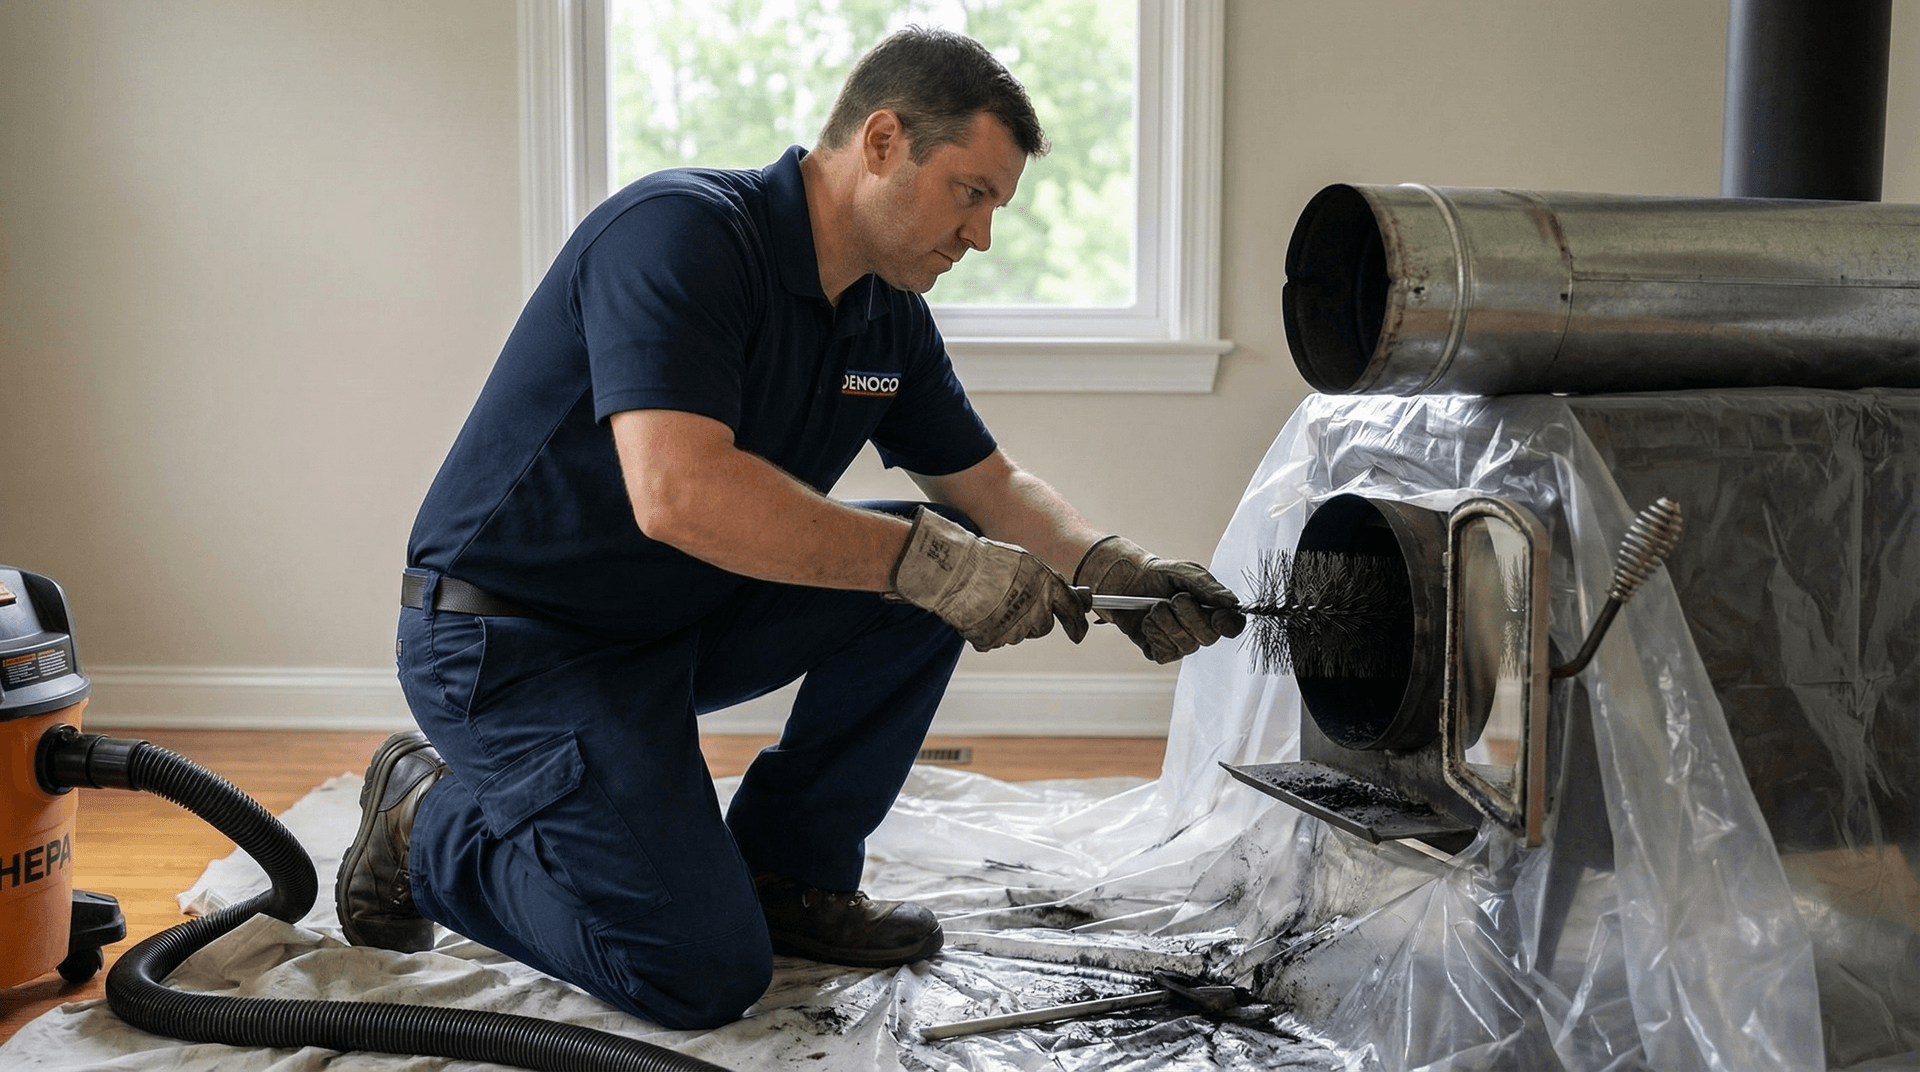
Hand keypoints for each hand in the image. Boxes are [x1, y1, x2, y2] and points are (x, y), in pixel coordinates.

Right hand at [890, 507, 1091, 651]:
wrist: (953, 569)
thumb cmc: (988, 560)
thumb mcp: (1025, 562)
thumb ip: (1048, 581)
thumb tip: (1066, 597)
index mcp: (1047, 587)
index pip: (1072, 611)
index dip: (1077, 624)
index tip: (1078, 633)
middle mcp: (1036, 610)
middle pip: (1044, 627)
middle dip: (1034, 619)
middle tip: (1014, 603)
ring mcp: (1013, 629)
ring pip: (1019, 634)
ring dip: (1010, 622)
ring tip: (989, 601)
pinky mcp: (992, 640)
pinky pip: (996, 640)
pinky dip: (988, 630)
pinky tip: (978, 611)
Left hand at [1074, 536, 1244, 662]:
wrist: (1129, 583)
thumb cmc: (1161, 576)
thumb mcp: (1184, 572)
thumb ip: (1206, 586)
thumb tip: (1230, 602)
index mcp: (1213, 611)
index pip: (1232, 626)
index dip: (1228, 624)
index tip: (1217, 615)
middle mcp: (1201, 632)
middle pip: (1207, 637)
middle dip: (1188, 615)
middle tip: (1174, 598)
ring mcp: (1182, 645)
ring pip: (1183, 645)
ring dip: (1166, 621)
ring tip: (1156, 606)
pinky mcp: (1161, 653)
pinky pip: (1163, 651)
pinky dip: (1153, 632)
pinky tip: (1148, 621)